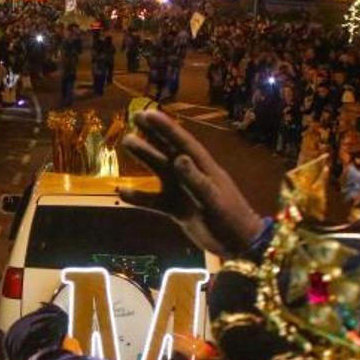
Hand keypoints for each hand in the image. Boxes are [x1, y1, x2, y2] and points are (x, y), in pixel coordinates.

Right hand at [119, 110, 263, 257]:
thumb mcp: (213, 199)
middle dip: (153, 133)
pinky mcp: (177, 210)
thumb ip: (196, 180)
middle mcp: (191, 175)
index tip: (147, 114)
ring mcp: (183, 192)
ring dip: (145, 156)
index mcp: (204, 168)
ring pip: (160, 170)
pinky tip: (121, 193)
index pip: (182, 143)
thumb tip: (179, 158)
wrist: (238, 245)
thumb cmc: (231, 219)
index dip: (165, 128)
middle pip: (169, 149)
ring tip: (127, 141)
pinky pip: (154, 201)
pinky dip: (138, 198)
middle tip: (135, 116)